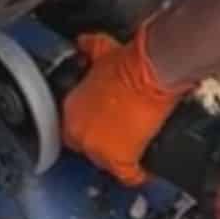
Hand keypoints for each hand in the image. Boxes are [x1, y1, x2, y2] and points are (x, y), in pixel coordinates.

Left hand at [61, 21, 196, 185]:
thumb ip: (88, 49)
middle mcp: (78, 133)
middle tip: (120, 138)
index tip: (101, 129)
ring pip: (105, 164)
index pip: (72, 130)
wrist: (149, 73)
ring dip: (118, 159)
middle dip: (102, 145)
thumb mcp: (100, 52)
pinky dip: (137, 176)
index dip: (89, 130)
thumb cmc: (127, 62)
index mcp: (70, 110)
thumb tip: (82, 42)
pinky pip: (127, 177)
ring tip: (133, 152)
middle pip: (87, 150)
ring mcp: (97, 149)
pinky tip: (144, 174)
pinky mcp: (120, 160)